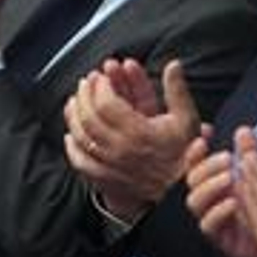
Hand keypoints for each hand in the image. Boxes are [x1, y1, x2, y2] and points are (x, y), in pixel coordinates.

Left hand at [63, 59, 204, 221]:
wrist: (182, 192)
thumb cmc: (184, 155)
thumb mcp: (187, 120)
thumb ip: (177, 91)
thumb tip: (173, 65)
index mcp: (140, 132)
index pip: (108, 105)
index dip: (101, 87)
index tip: (101, 75)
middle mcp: (121, 149)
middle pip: (90, 118)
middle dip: (85, 96)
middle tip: (85, 83)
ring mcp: (111, 166)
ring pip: (81, 138)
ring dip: (73, 117)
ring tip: (73, 101)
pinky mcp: (106, 180)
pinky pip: (81, 163)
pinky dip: (72, 149)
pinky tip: (70, 136)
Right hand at [186, 132, 256, 256]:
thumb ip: (249, 153)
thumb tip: (244, 131)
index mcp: (214, 182)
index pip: (195, 163)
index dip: (195, 150)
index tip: (205, 137)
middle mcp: (209, 199)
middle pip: (192, 179)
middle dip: (207, 165)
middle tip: (227, 158)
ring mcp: (211, 217)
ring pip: (195, 201)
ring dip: (211, 186)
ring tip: (230, 178)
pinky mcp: (218, 237)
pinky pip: (208, 225)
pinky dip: (219, 211)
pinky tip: (234, 202)